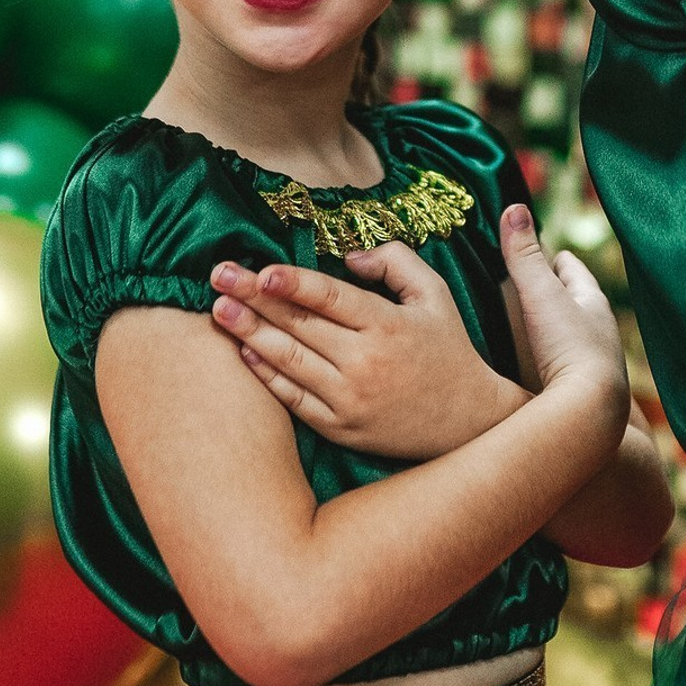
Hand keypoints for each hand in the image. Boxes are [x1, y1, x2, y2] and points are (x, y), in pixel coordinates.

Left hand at [210, 244, 522, 460]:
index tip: (261, 269)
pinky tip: (246, 352)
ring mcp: (349, 400)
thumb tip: (348, 256)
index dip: (293, 283)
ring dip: (250, 333)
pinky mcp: (340, 428)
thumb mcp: (434, 294)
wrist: (467, 421)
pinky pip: (294, 399)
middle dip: (254, 298)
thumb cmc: (449, 348)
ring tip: (219, 310)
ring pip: (289, 361)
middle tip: (218, 275)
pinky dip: (268, 375)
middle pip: (299, 326)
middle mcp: (364, 364)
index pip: (330, 299)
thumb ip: (395, 262)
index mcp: (387, 325)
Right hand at [499, 205, 628, 447]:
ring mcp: (597, 368)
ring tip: (541, 328)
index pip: (576, 274)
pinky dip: (558, 364)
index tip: (555, 252)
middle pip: (579, 306)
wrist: (593, 415)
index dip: (562, 261)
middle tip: (542, 284)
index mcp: (594, 305)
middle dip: (562, 295)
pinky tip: (544, 374)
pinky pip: (570, 371)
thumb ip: (523, 255)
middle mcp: (602, 334)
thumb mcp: (542, 294)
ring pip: (578, 340)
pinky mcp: (586, 397)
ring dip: (561, 331)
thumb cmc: (570, 348)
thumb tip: (514, 206)